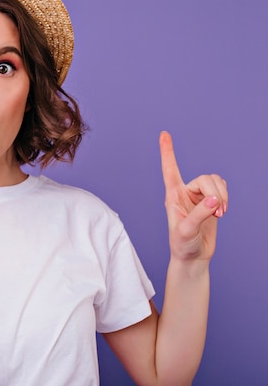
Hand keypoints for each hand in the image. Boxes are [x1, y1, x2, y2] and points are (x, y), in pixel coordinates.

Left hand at [159, 131, 227, 261]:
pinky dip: (226, 196)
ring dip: (223, 195)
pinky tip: (221, 209)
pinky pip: (222, 188)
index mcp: (172, 196)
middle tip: (219, 211)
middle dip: (216, 193)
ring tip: (221, 213)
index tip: (164, 133)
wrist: (193, 257)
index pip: (170, 170)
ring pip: (215, 181)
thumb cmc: (182, 245)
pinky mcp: (211, 201)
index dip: (167, 152)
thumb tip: (214, 199)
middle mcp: (185, 192)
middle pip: (205, 179)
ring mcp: (199, 196)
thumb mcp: (187, 231)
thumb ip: (199, 214)